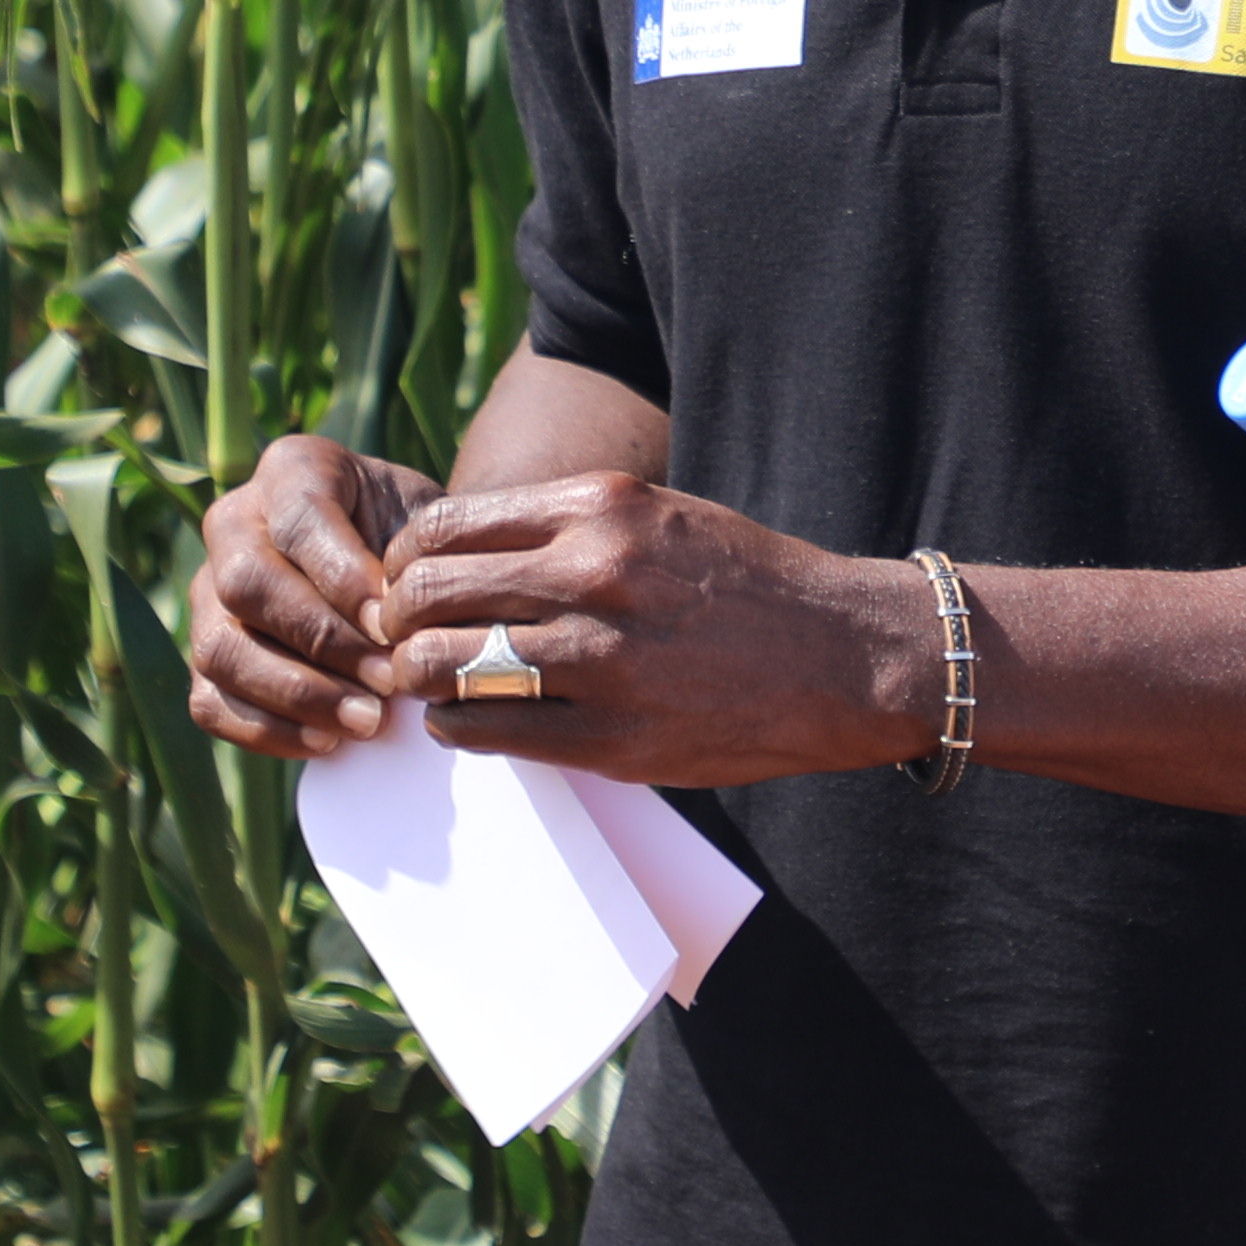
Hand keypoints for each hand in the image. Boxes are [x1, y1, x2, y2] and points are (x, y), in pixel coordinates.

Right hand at [187, 430, 451, 755]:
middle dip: (322, 642)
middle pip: (247, 584)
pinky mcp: (204, 653)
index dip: (342, 577)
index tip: (392, 623)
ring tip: (366, 721)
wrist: (395, 567)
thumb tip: (399, 629)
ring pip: (220, 648)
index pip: (299, 519)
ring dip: (296, 694)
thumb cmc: (414, 540)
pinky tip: (327, 741)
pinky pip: (210, 701)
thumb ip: (415, 560)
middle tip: (389, 682)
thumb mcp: (426, 524)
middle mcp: (234, 522)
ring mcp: (207, 591)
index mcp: (292, 469)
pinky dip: (266, 730)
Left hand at [368, 470, 932, 786]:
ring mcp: (602, 659)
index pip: (443, 525)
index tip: (409, 583)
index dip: (406, 559)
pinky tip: (472, 721)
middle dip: (399, 620)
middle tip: (404, 639)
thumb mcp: (660, 515)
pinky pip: (486, 732)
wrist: (847, 656)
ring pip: (443, 665)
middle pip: (428, 593)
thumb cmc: (747, 583)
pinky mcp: (613, 737)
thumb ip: (566, 525)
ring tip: (434, 684)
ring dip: (422, 677)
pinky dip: (459, 727)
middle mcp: (594, 574)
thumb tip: (461, 553)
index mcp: (602, 507)